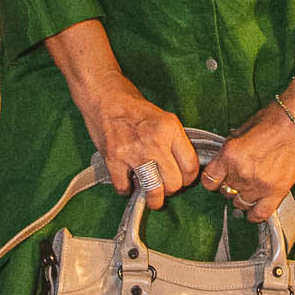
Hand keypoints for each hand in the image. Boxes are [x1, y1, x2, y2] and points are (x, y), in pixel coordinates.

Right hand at [44, 19, 198, 205]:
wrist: (104, 96)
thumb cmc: (133, 106)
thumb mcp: (163, 117)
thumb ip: (174, 141)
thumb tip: (182, 167)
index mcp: (170, 129)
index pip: (190, 166)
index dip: (188, 179)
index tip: (183, 180)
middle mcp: (154, 142)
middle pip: (174, 183)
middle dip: (171, 190)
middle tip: (166, 187)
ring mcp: (133, 152)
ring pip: (153, 190)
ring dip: (154, 199)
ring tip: (153, 198)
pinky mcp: (113, 159)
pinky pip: (124, 187)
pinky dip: (126, 189)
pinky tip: (127, 181)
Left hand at [198, 103, 294, 224]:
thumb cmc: (274, 119)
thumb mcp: (242, 130)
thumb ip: (230, 151)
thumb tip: (223, 164)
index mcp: (230, 154)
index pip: (209, 181)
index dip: (212, 180)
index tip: (217, 178)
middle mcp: (241, 172)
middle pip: (225, 192)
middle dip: (230, 184)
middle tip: (240, 175)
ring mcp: (259, 185)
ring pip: (240, 203)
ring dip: (243, 196)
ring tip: (251, 186)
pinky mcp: (277, 192)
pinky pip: (259, 214)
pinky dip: (255, 213)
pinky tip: (255, 206)